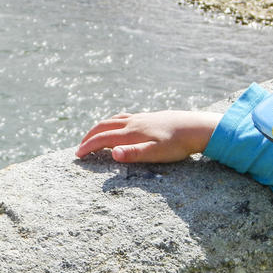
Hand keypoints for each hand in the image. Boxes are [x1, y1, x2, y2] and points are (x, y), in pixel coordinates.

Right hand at [75, 110, 220, 162]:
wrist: (195, 127)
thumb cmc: (177, 144)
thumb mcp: (155, 153)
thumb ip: (133, 154)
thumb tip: (113, 154)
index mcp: (131, 133)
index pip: (103, 139)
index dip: (88, 147)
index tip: (77, 156)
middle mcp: (132, 123)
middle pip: (103, 126)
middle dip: (89, 137)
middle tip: (80, 148)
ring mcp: (140, 118)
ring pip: (112, 119)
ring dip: (99, 128)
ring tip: (93, 136)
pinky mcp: (148, 117)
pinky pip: (123, 117)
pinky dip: (113, 121)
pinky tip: (118, 126)